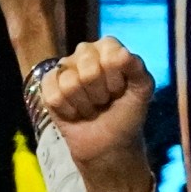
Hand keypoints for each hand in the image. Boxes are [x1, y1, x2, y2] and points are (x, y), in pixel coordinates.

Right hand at [42, 38, 155, 191]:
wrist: (109, 142)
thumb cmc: (127, 114)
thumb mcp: (142, 92)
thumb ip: (138, 70)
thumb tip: (122, 53)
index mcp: (109, 49)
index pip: (109, 49)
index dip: (117, 74)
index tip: (121, 88)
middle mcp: (84, 54)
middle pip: (88, 67)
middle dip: (101, 92)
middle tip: (106, 100)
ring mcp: (64, 69)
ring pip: (70, 83)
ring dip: (85, 104)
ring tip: (92, 107)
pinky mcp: (48, 87)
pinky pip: (53, 96)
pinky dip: (69, 110)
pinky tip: (76, 113)